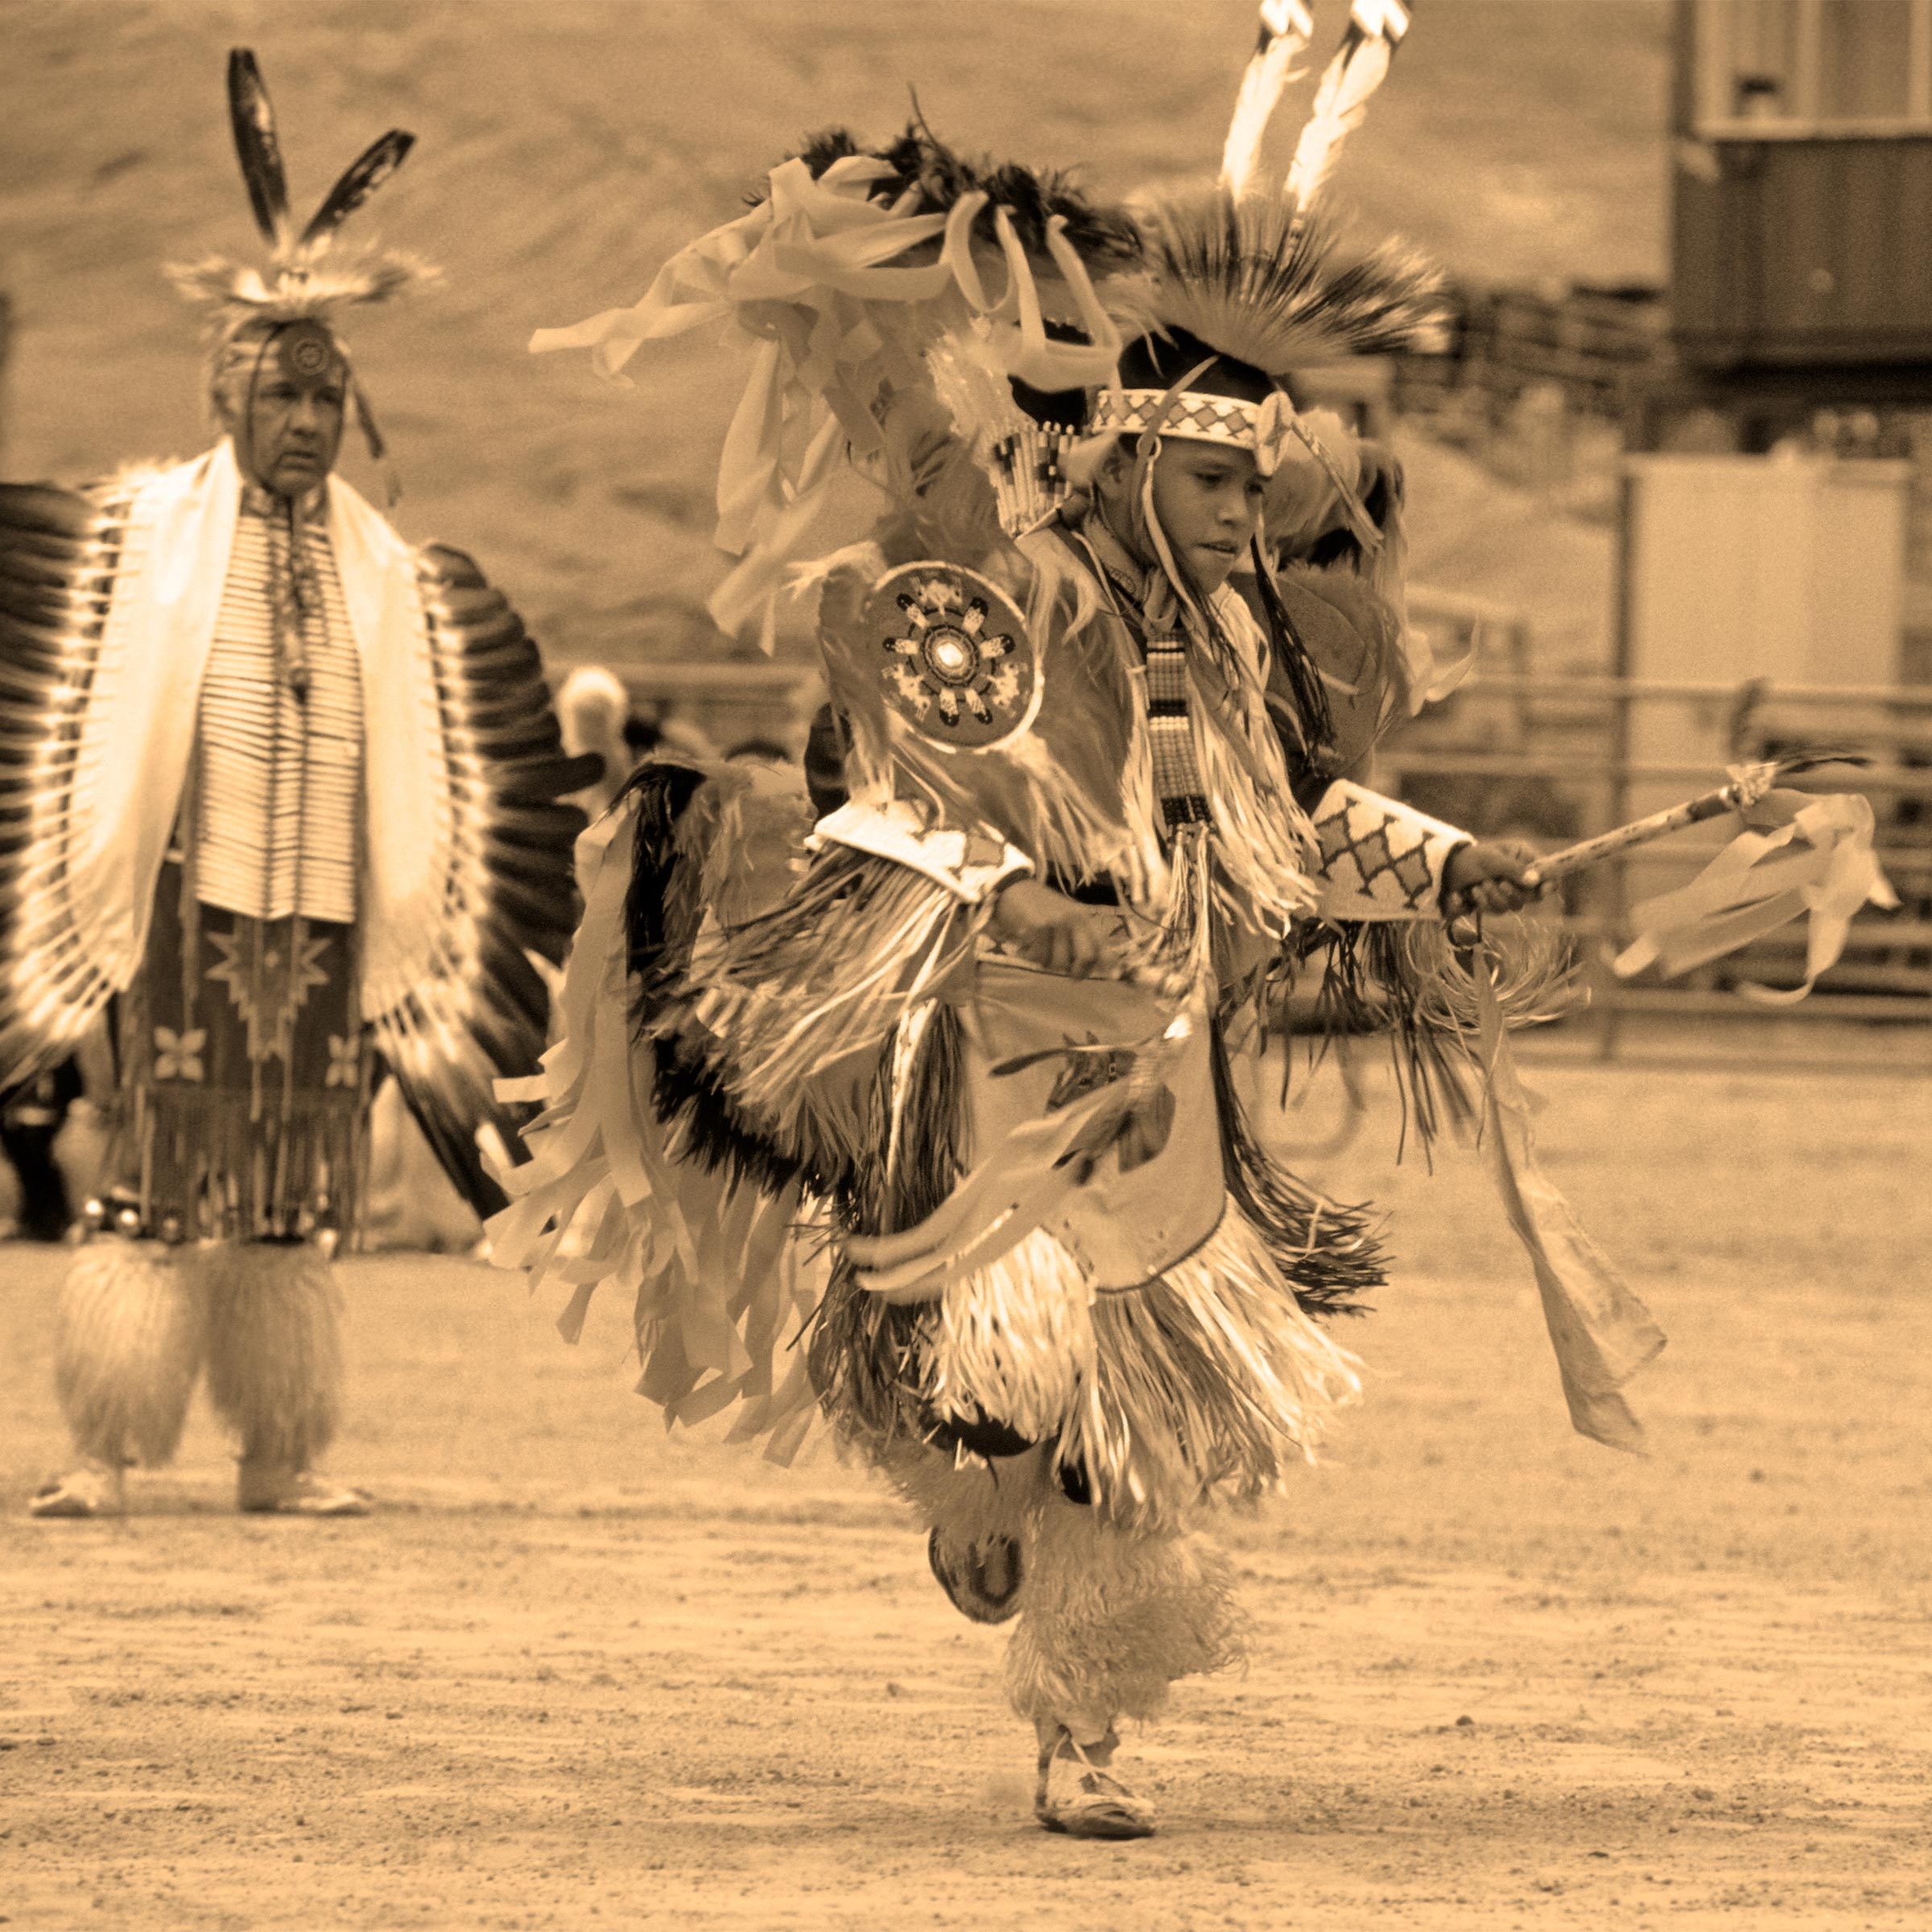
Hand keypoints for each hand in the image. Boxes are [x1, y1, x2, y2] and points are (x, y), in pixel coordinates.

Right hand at [987, 879, 1125, 978]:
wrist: (1014, 888)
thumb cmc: (1040, 907)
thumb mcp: (1066, 916)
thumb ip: (1080, 936)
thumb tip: (1095, 965)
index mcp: (1084, 917)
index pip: (1102, 943)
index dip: (1110, 963)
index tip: (1112, 977)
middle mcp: (1074, 919)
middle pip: (1086, 957)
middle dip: (1078, 972)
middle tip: (1072, 976)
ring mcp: (1057, 923)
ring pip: (1060, 962)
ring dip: (1049, 964)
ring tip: (1042, 952)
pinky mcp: (1038, 928)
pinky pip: (1040, 958)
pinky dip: (1033, 957)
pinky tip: (1029, 947)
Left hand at [1441, 840, 1543, 919]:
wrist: (1445, 872)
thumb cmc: (1469, 859)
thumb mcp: (1492, 860)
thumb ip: (1514, 869)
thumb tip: (1535, 881)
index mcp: (1523, 856)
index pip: (1547, 872)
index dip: (1549, 883)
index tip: (1543, 890)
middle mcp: (1520, 873)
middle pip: (1533, 895)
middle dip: (1513, 892)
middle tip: (1499, 883)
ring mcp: (1508, 889)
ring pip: (1515, 905)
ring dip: (1495, 897)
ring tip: (1480, 885)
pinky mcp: (1496, 902)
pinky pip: (1499, 911)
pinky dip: (1485, 903)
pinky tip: (1473, 892)